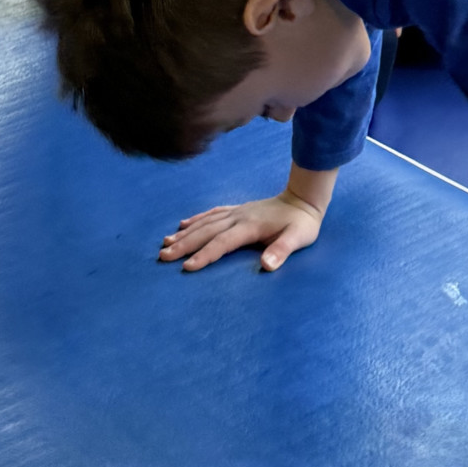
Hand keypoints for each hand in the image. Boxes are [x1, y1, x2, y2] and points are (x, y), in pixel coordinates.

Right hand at [158, 179, 328, 273]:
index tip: (186, 267)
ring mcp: (236, 211)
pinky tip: (183, 224)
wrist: (303, 199)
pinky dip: (196, 219)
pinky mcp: (237, 210)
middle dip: (184, 245)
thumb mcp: (298, 239)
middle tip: (163, 257)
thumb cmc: (301, 224)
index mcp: (250, 226)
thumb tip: (267, 265)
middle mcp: (238, 217)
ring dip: (185, 233)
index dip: (205, 255)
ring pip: (205, 222)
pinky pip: (212, 214)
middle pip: (207, 232)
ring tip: (165, 243)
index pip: (223, 243)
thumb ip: (282, 250)